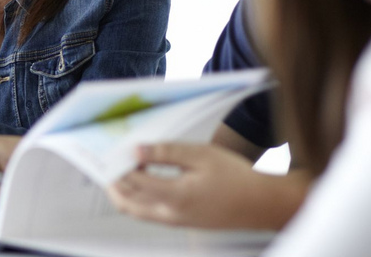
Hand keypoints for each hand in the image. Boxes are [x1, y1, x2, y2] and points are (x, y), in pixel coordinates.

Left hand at [107, 143, 309, 229]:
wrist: (262, 204)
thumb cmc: (236, 177)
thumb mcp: (201, 155)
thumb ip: (166, 152)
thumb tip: (136, 150)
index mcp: (175, 196)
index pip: (132, 181)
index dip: (118, 164)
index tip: (113, 147)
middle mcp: (170, 214)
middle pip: (126, 202)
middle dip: (112, 180)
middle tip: (108, 159)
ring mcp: (174, 222)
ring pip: (134, 210)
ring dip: (122, 190)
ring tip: (121, 166)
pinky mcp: (179, 223)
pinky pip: (147, 213)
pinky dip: (136, 197)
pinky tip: (141, 178)